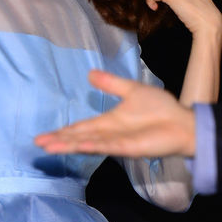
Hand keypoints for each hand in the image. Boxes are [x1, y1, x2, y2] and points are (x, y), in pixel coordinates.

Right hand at [34, 70, 195, 156]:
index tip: (43, 136)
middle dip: (59, 140)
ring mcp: (118, 142)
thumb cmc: (160, 108)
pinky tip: (80, 146)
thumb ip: (111, 84)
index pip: (79, 128)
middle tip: (39, 144)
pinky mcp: (130, 148)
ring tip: (50, 148)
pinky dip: (94, 146)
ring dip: (69, 146)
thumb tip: (90, 74)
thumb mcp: (131, 90)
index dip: (62, 132)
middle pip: (78, 138)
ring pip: (88, 144)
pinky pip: (109, 147)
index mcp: (107, 122)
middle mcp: (108, 134)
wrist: (183, 122)